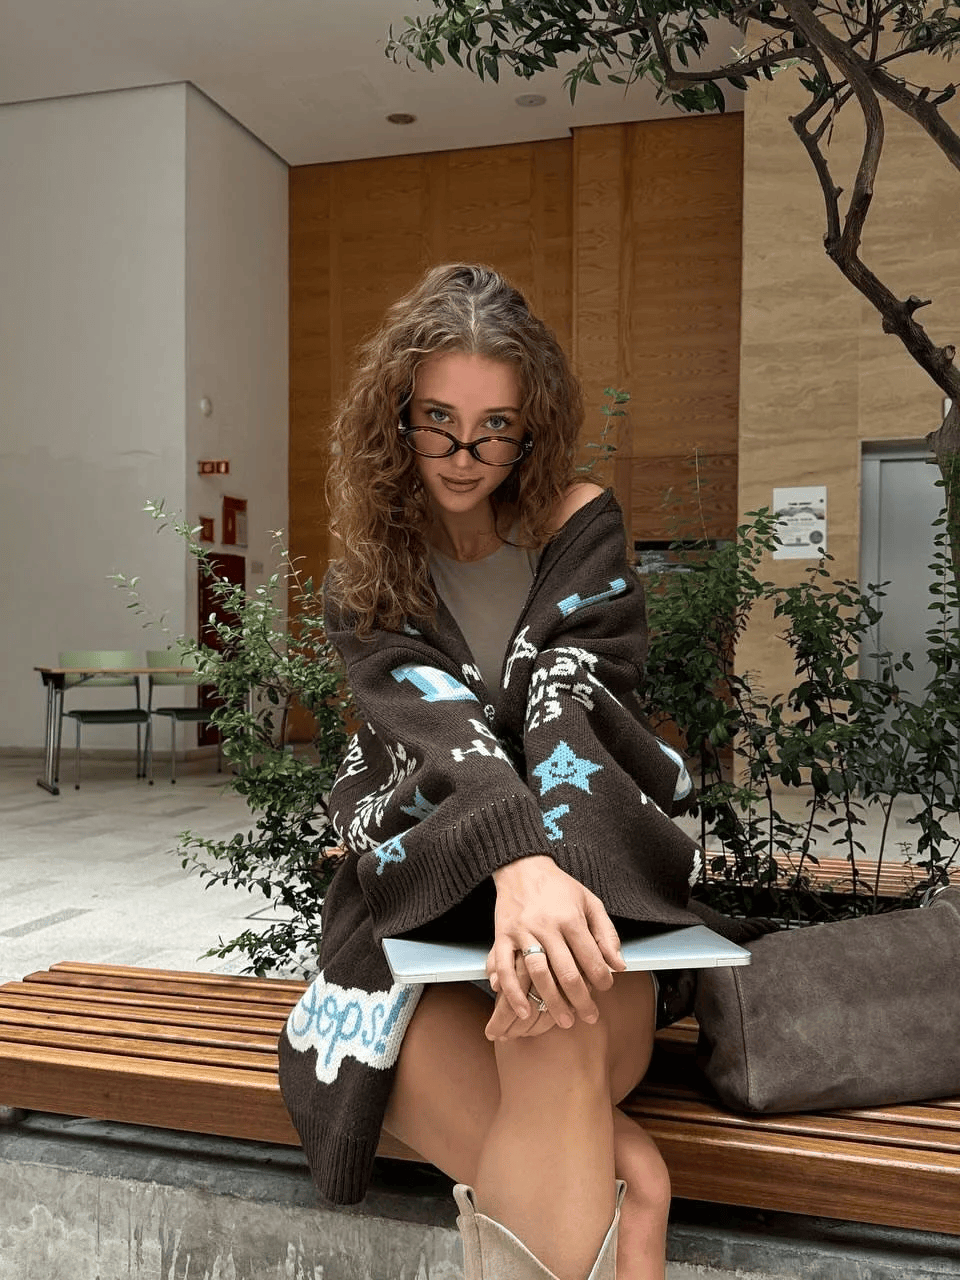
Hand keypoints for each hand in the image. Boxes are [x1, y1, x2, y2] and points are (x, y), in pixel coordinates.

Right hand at [487, 855, 624, 1032]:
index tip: (606, 989)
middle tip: (590, 1017)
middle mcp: (547, 926)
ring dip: (552, 1002)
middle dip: (581, 1000)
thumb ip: (606, 933)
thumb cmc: (559, 887)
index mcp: (571, 918)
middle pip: (567, 973)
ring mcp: (523, 932)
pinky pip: (505, 968)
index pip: (591, 958)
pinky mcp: (502, 936)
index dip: (602, 979)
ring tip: (564, 1021)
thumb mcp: (589, 901)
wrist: (521, 867)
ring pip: (538, 975)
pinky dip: (513, 993)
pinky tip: (524, 1010)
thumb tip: (619, 965)